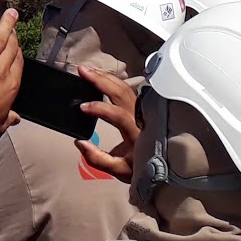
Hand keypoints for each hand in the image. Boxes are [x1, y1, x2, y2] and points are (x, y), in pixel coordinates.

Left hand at [0, 9, 23, 139]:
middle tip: (14, 23)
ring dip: (6, 23)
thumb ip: (9, 118)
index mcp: (11, 86)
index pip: (18, 62)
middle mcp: (0, 71)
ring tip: (10, 13)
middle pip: (11, 48)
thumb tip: (16, 119)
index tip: (16, 45)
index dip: (18, 51)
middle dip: (14, 33)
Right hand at [73, 66, 140, 182]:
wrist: (160, 168)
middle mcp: (140, 118)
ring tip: (87, 71)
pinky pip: (126, 90)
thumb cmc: (139, 168)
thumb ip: (97, 159)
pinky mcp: (139, 108)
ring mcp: (141, 111)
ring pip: (124, 87)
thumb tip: (79, 142)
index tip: (82, 107)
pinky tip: (100, 77)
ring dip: (105, 77)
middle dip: (101, 80)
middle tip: (82, 71)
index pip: (117, 115)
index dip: (99, 108)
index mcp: (135, 134)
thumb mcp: (118, 170)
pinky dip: (112, 81)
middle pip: (121, 93)